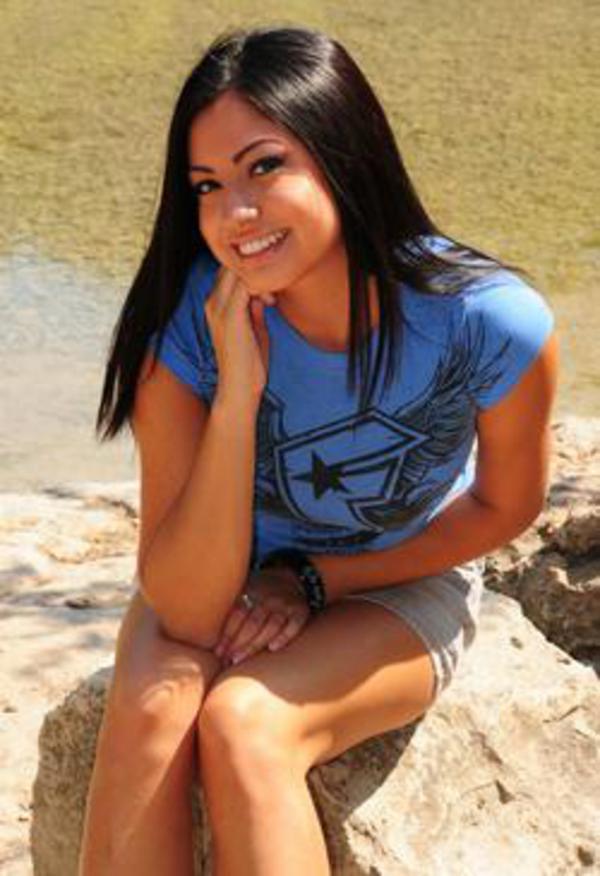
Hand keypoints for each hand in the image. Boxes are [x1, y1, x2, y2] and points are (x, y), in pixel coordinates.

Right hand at [204, 266, 272, 402]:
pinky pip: (245, 285)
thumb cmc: (248, 363)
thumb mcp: (254, 328)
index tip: (269, 292)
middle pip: (231, 265)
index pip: (229, 270)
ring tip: (271, 300)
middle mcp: (212, 302)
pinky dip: (261, 287)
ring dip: (260, 279)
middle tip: (272, 293)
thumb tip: (263, 293)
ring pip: (238, 271)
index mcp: (215, 304)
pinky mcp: (230, 316)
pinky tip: (271, 303)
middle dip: (255, 271)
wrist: (238, 388)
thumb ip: (255, 308)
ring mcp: (219, 307)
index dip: (251, 273)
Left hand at [214, 567, 310, 664]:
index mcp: (253, 591)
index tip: (217, 652)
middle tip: (226, 660)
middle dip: (238, 643)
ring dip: (255, 644)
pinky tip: (272, 648)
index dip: (227, 634)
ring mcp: (286, 605)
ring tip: (239, 660)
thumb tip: (208, 634)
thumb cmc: (261, 592)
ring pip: (270, 626)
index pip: (238, 614)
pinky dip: (284, 636)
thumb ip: (232, 608)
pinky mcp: (300, 612)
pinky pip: (293, 626)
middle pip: (252, 623)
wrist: (291, 578)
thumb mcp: (246, 591)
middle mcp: (269, 598)